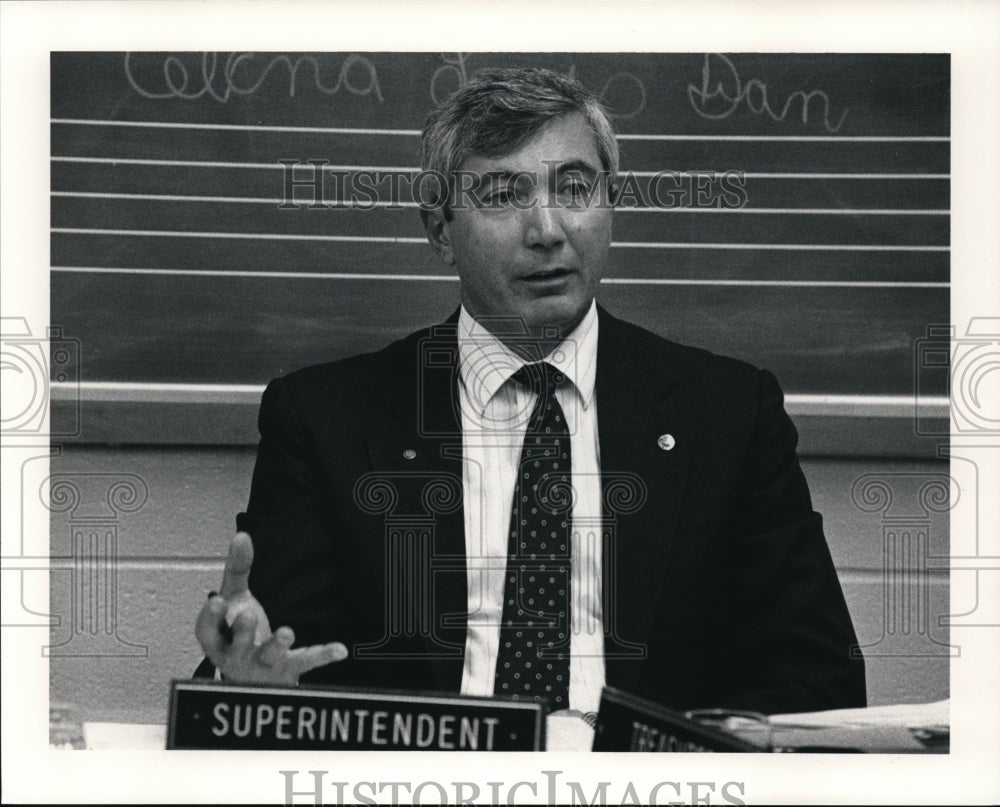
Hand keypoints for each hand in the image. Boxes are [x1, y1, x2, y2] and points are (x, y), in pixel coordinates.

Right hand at [194, 531, 346, 683]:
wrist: (255, 681)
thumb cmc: (240, 636)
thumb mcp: (235, 600)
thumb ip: (238, 570)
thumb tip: (242, 536)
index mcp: (220, 639)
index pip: (208, 631)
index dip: (209, 618)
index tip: (217, 601)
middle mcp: (237, 655)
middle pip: (237, 644)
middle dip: (242, 631)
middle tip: (247, 614)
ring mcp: (263, 665)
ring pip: (268, 656)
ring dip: (276, 645)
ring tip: (287, 632)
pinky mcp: (288, 670)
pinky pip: (306, 662)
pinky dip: (323, 655)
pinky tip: (340, 649)